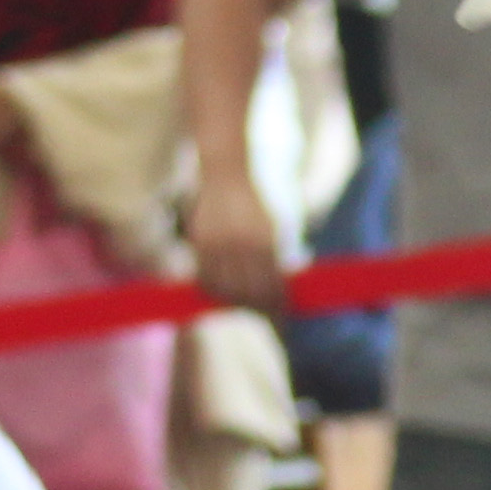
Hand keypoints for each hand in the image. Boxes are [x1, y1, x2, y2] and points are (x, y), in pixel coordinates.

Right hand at [187, 170, 289, 315]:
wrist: (229, 173)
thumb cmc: (258, 204)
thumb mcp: (278, 226)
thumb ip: (284, 255)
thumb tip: (290, 285)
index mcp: (267, 241)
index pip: (273, 287)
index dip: (277, 307)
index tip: (281, 317)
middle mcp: (242, 243)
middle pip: (248, 294)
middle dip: (257, 308)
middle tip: (261, 313)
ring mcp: (219, 242)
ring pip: (224, 289)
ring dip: (233, 302)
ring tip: (242, 304)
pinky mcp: (201, 240)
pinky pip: (205, 277)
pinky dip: (213, 289)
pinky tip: (221, 291)